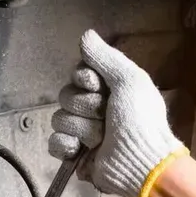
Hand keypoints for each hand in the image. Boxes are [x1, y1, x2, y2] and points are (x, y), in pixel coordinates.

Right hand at [49, 30, 187, 196]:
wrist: (139, 161)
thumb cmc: (140, 120)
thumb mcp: (129, 80)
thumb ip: (106, 57)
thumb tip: (86, 35)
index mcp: (108, 90)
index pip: (78, 74)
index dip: (85, 80)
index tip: (98, 86)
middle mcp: (94, 109)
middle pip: (66, 95)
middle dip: (85, 106)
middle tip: (106, 117)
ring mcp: (83, 133)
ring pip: (60, 119)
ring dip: (81, 128)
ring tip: (101, 138)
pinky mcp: (75, 155)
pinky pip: (54, 143)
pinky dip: (65, 145)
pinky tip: (79, 149)